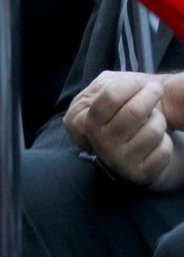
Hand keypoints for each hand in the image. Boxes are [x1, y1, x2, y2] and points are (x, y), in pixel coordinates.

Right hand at [63, 71, 173, 186]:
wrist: (133, 154)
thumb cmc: (123, 120)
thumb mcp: (109, 101)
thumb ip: (111, 88)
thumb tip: (135, 83)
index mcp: (90, 121)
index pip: (110, 96)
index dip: (130, 84)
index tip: (140, 82)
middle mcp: (101, 142)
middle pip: (134, 111)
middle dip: (151, 95)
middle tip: (156, 90)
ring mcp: (119, 160)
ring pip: (154, 130)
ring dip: (160, 121)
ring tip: (154, 120)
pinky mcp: (139, 174)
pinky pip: (163, 150)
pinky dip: (166, 143)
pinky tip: (157, 143)